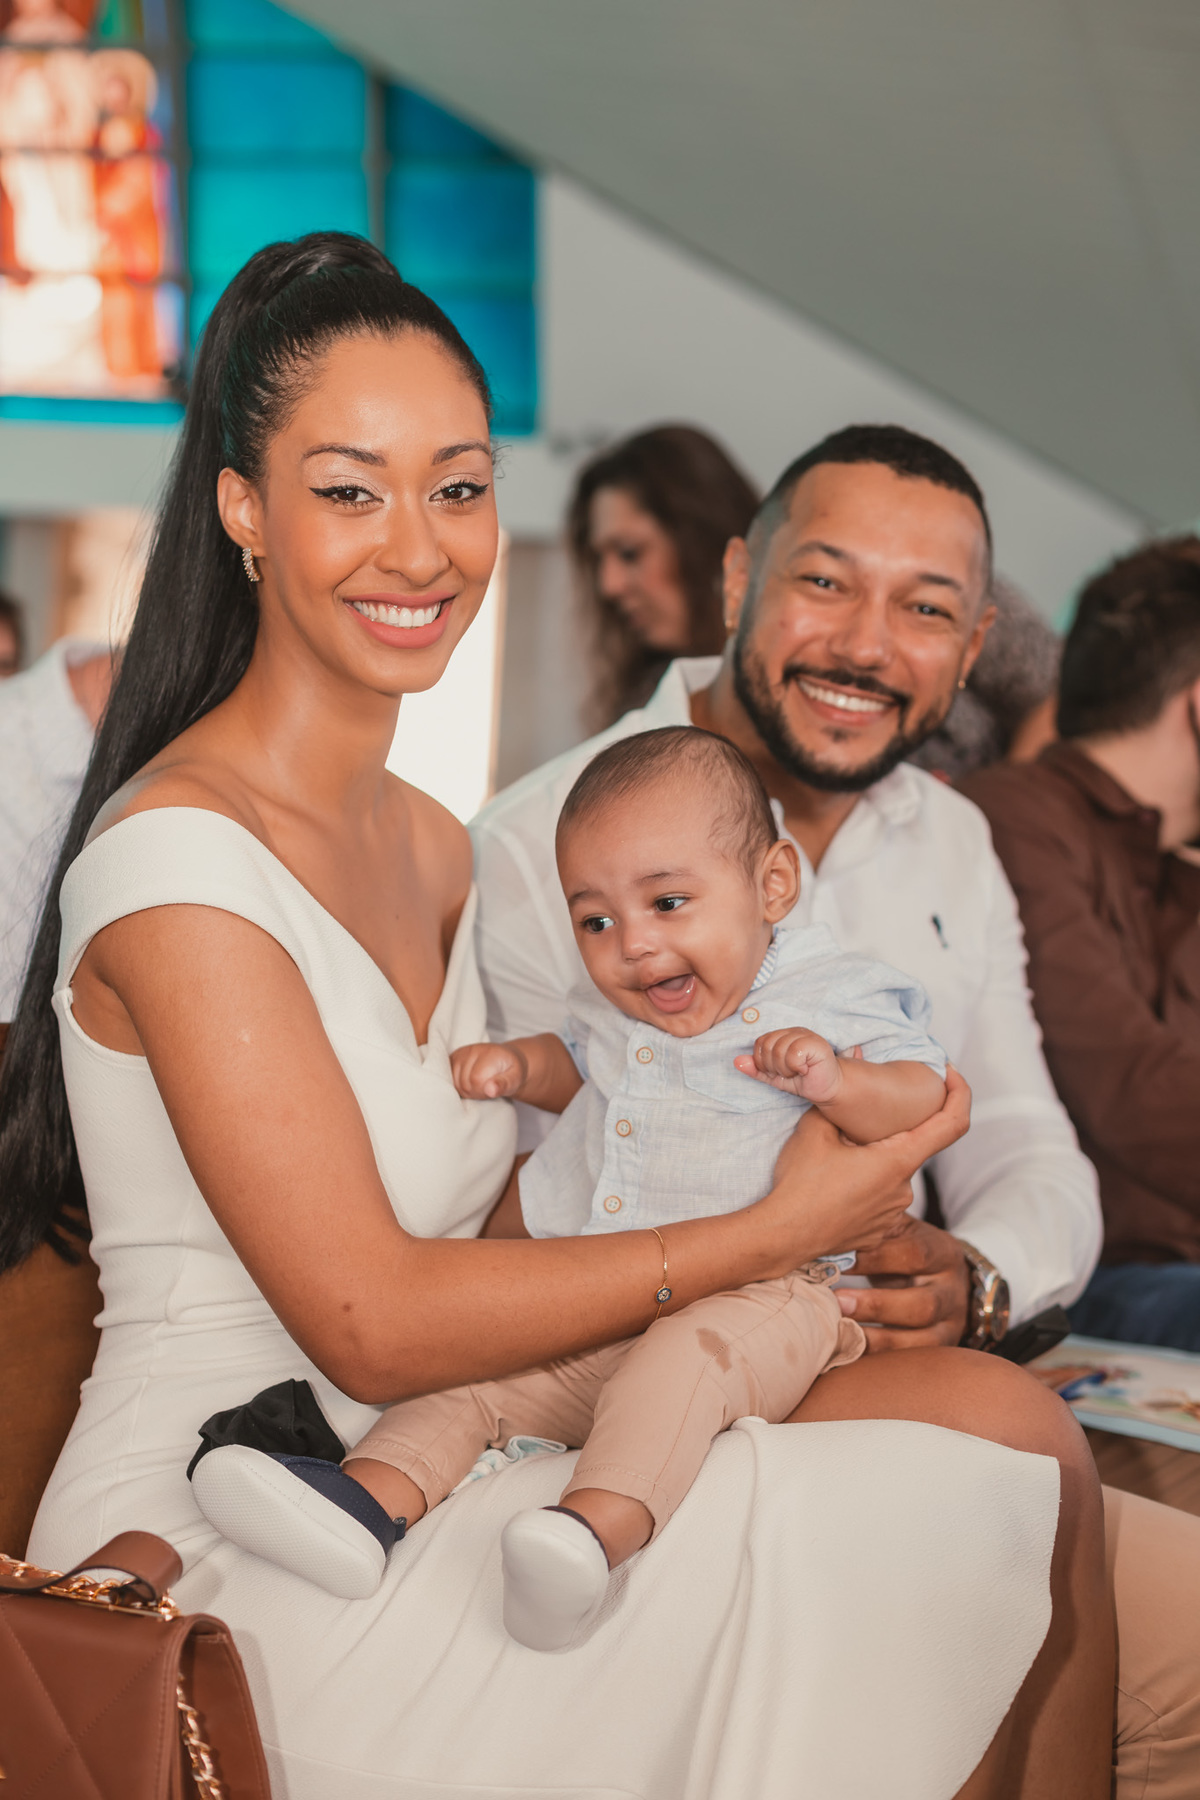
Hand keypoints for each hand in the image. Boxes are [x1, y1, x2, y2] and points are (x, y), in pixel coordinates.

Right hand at [449, 1041, 527, 1100]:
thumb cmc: (512, 1071)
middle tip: (486, 1088)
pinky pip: (447, 1078)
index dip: (483, 1091)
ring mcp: (461, 1053)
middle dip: (474, 1092)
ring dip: (465, 1090)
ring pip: (453, 1083)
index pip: (475, 1080)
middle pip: (463, 1083)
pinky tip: (468, 1082)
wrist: (507, 1060)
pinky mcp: (453, 1057)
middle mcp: (473, 1049)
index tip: (492, 1089)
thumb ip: (504, 1084)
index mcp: (489, 1053)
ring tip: (479, 1084)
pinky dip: (457, 1085)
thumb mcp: (515, 1079)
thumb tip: (490, 1090)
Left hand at [735, 1028, 842, 1102]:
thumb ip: (757, 1069)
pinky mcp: (816, 1043)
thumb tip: (737, 1062)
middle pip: (767, 1045)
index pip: (760, 1042)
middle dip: (773, 1067)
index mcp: (783, 1035)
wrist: (828, 1089)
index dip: (763, 1062)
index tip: (777, 1072)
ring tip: (798, 1072)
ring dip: (785, 1069)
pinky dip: (796, 1067)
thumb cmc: (803, 1080)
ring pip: (779, 1050)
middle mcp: (794, 1031)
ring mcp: (806, 1035)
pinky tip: (806, 1070)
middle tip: (789, 1073)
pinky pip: (793, 1054)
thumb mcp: (775, 1077)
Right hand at [758, 1064, 971, 1268]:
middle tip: (844, 1132)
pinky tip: (832, 1189)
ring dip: (869, 1163)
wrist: (782, 1237)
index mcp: (897, 1160)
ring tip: (831, 1164)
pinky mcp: (879, 1231)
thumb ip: (840, 1097)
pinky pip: (878, 1199)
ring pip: (889, 1174)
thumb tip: (854, 1058)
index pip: (952, 1124)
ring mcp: (893, 1214)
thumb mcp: (815, 1130)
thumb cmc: (800, 1183)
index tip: (948, 1074)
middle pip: (906, 1149)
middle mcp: (904, 1190)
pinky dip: (862, 1188)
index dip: (960, 1093)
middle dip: (880, 1136)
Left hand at [835, 1216, 970, 1351]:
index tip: (837, 1260)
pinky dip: (877, 1357)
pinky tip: (848, 1349)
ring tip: (839, 1331)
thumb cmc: (907, 1249)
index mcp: (943, 1253)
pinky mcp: (938, 1349)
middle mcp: (951, 1292)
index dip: (875, 1258)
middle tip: (837, 1301)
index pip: (915, 1254)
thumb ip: (874, 1229)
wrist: (944, 1278)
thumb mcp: (900, 1232)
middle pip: (923, 1305)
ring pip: (920, 1342)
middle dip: (877, 1306)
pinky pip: (908, 1360)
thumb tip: (828, 1226)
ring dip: (876, 1339)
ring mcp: (949, 1326)